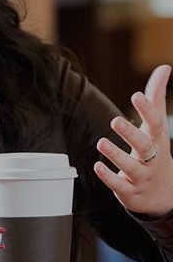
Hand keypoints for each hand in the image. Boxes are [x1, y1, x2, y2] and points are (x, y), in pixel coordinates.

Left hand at [94, 65, 172, 217]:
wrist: (164, 195)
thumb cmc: (156, 152)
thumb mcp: (157, 126)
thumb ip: (157, 96)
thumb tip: (164, 67)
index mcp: (157, 140)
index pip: (156, 123)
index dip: (148, 109)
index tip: (137, 95)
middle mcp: (152, 158)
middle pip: (144, 146)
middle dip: (131, 133)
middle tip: (115, 120)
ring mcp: (142, 176)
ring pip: (131, 166)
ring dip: (116, 155)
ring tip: (101, 142)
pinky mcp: (130, 190)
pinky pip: (120, 185)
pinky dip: (109, 177)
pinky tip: (96, 166)